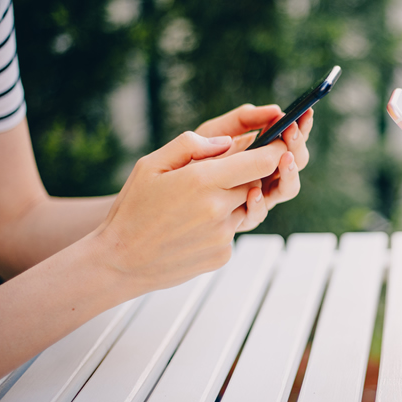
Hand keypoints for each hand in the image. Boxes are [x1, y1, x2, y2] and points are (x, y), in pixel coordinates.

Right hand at [95, 131, 287, 294]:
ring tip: (195, 204)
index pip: (265, 161)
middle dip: (247, 174)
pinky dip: (220, 223)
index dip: (278, 149)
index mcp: (203, 180)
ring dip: (231, 200)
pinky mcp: (223, 254)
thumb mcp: (152, 164)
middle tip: (220, 174)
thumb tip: (229, 142)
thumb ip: (192, 145)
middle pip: (258, 182)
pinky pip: (233, 230)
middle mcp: (219, 209)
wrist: (120, 261)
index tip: (282, 140)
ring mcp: (224, 235)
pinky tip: (191, 227)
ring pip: (245, 207)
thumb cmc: (133, 208)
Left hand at [196, 104, 314, 230]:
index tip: (303, 113)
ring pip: (287, 189)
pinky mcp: (241, 218)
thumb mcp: (214, 131)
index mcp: (263, 153)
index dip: (302, 126)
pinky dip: (259, 202)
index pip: (292, 139)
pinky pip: (258, 213)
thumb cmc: (189, 159)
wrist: (161, 190)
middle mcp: (266, 176)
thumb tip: (275, 110)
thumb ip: (243, 119)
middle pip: (297, 163)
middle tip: (291, 132)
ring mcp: (257, 198)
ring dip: (289, 173)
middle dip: (298, 146)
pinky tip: (253, 190)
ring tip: (285, 158)